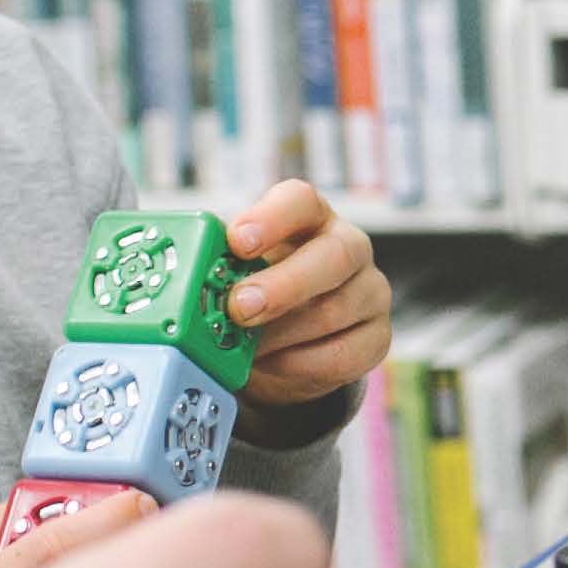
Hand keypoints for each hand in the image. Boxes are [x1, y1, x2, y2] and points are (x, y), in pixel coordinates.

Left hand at [226, 184, 391, 422]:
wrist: (287, 339)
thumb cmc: (258, 288)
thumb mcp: (239, 269)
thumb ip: (222, 267)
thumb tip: (189, 280)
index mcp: (310, 216)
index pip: (300, 201)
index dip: (270, 219)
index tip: (237, 241)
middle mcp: (349, 246)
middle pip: (332, 256)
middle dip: (282, 286)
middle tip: (240, 308)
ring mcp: (371, 291)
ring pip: (333, 312)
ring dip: (280, 335)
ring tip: (243, 348)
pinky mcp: (378, 337)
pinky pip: (343, 356)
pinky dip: (299, 365)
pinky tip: (271, 364)